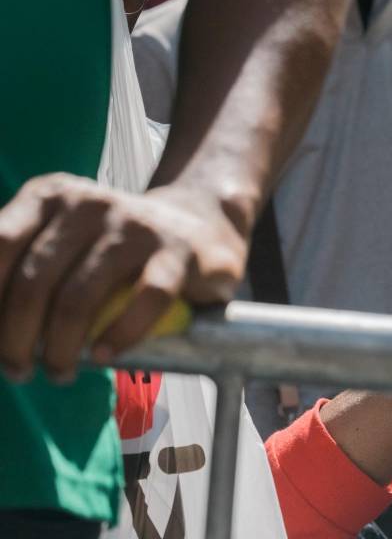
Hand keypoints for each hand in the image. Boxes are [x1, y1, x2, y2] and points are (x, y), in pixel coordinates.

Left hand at [0, 174, 246, 381]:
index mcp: (50, 196)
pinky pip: (145, 300)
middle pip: (34, 282)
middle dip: (15, 339)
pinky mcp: (180, 251)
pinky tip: (104, 355)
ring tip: (59, 373)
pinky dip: (120, 335)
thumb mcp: (59, 240)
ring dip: (60, 350)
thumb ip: (19, 266)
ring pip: (79, 298)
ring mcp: (137, 225)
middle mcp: (90, 203)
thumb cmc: (111, 250)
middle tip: (20, 370)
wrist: (196, 227)